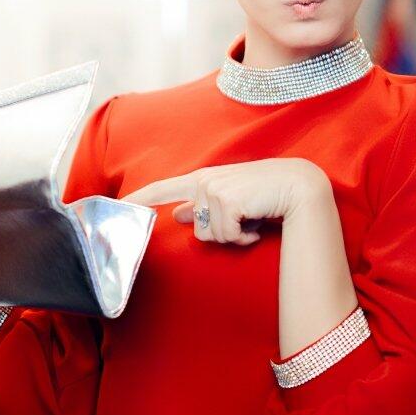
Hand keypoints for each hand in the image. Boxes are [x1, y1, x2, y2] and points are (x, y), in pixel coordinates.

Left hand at [122, 158, 332, 245]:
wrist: (296, 186)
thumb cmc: (265, 193)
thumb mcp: (231, 198)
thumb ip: (203, 205)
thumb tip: (179, 213)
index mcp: (202, 178)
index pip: (162, 188)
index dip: (139, 198)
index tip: (119, 204)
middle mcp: (204, 181)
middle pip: (197, 228)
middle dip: (221, 233)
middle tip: (244, 220)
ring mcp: (213, 189)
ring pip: (212, 235)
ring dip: (234, 234)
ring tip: (252, 218)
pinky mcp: (226, 200)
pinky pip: (227, 235)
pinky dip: (243, 236)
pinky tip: (256, 223)